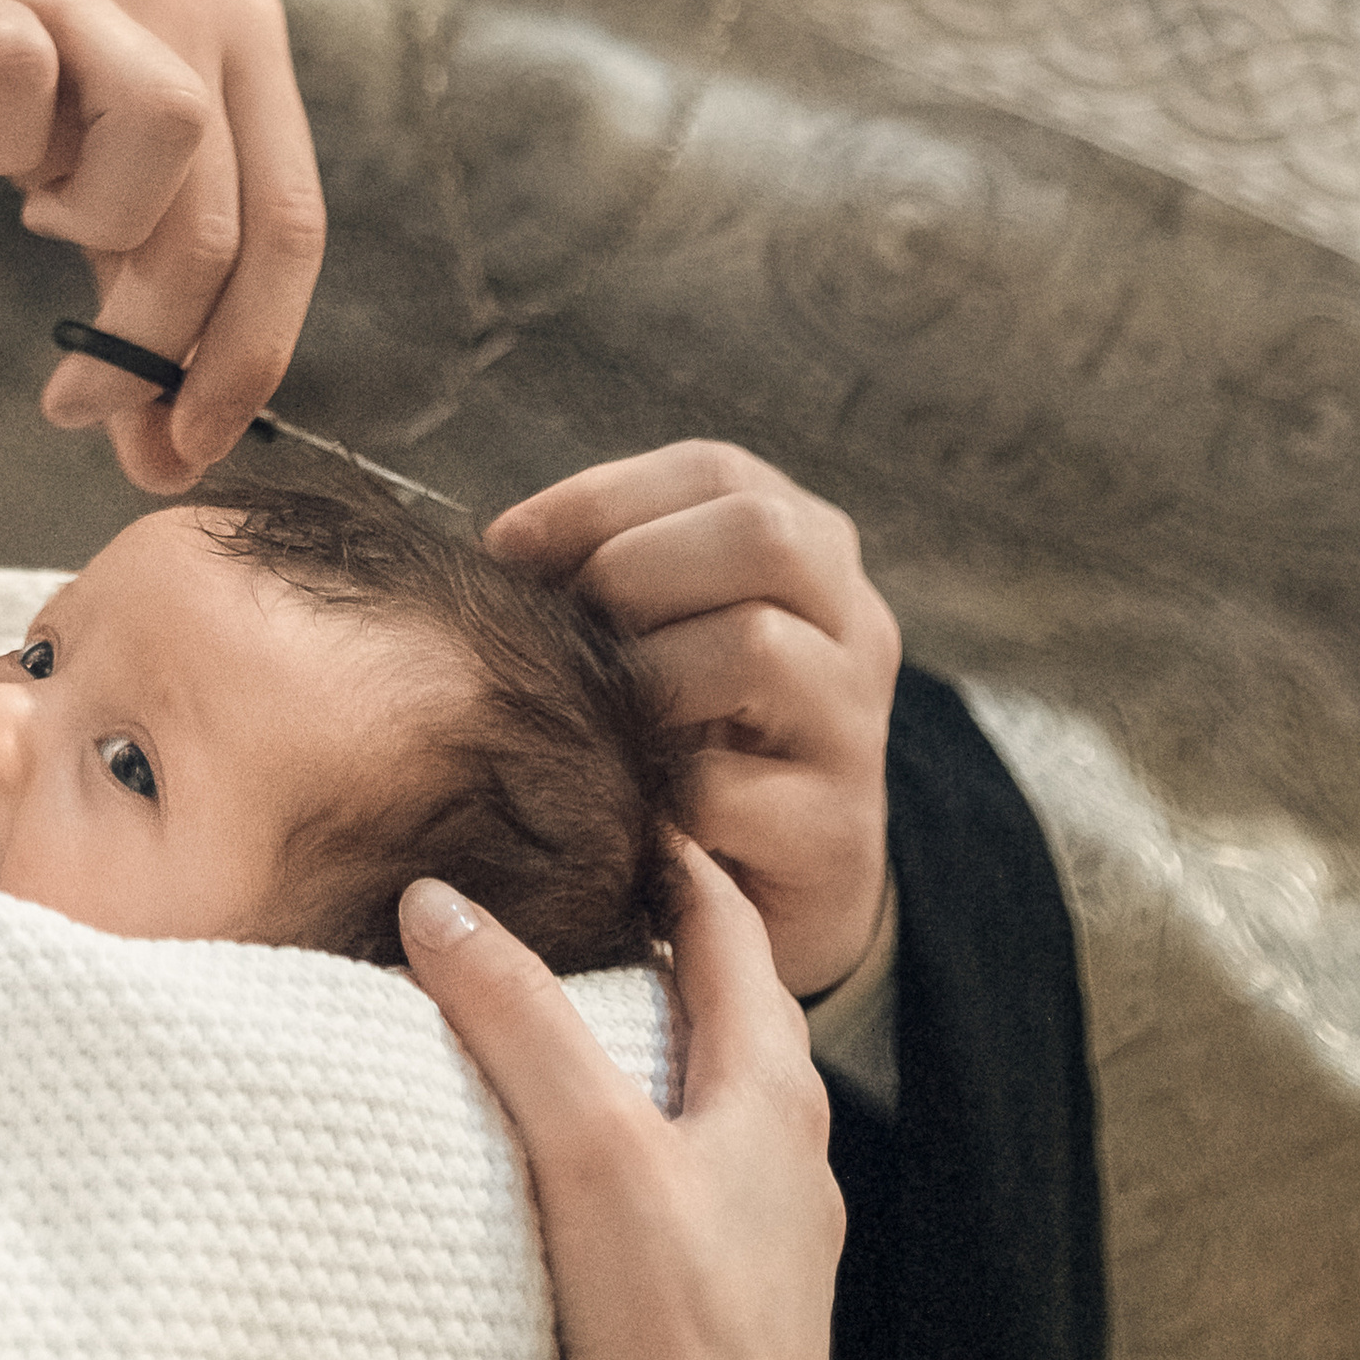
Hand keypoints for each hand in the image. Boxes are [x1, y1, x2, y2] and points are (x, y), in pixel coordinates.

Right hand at [0, 0, 326, 487]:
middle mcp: (195, 7)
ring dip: (99, 221)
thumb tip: (161, 456)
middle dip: (157, 342)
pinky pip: (19, 76)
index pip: (291, 227)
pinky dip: (0, 143)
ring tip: (43, 216)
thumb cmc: (34, 88)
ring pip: (168, 131)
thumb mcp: (111, 191)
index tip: (191, 446)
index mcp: (249, 52)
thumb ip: (143, 306)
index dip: (250, 355)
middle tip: (79, 402)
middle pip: (224, 210)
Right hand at [400, 843, 841, 1359]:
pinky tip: (607, 1169)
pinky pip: (709, 1176)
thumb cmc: (675, 1313)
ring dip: (667, 1048)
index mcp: (773, 1088)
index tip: (630, 816)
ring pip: (726, 1099)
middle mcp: (792, 1149)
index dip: (680, 864)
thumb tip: (436, 899)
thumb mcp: (585, 1143)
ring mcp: (776, 1229)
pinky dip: (660, 1132)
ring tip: (588, 1027)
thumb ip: (513, 1017)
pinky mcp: (744, 1297)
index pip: (730, 932)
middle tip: (597, 907)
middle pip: (737, 1013)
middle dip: (674, 951)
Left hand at [485, 443, 897, 998]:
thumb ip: (613, 575)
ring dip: (644, 678)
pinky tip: (617, 806)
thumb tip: (504, 549)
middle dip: (633, 569)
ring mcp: (855, 728)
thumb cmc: (695, 733)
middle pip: (762, 536)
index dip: (600, 497)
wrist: (778, 886)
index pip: (716, 472)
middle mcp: (854, 625)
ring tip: (595, 717)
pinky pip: (724, 788)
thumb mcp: (667, 632)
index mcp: (812, 551)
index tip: (506, 544)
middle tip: (568, 630)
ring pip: (755, 646)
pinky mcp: (835, 832)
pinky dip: (650, 794)